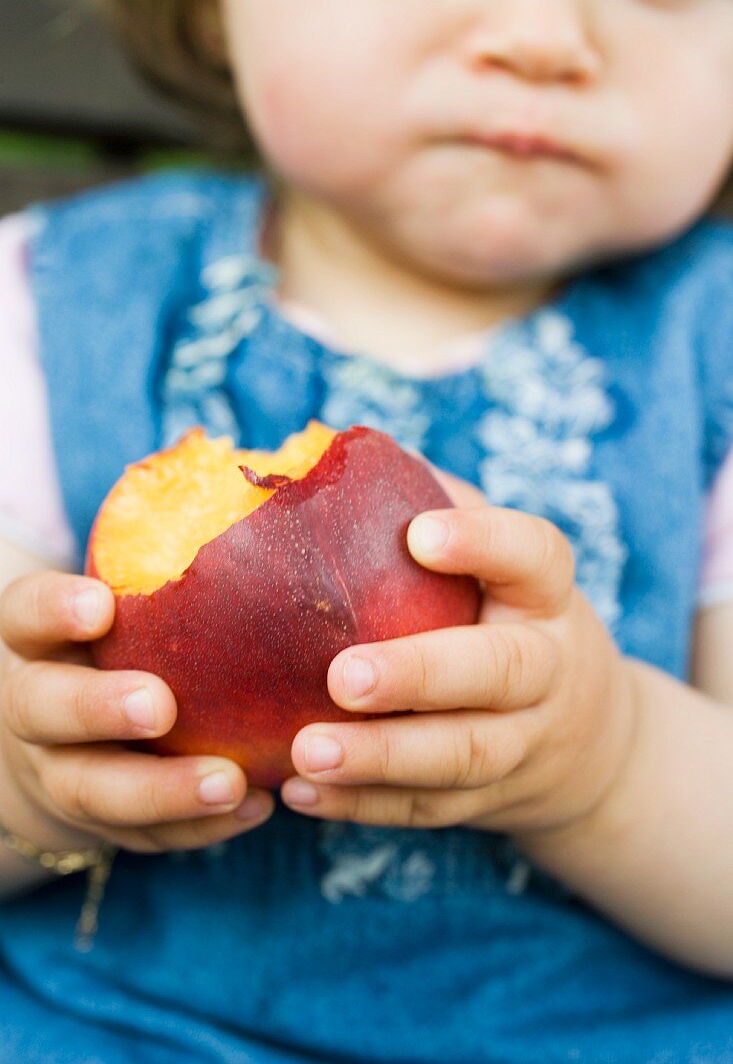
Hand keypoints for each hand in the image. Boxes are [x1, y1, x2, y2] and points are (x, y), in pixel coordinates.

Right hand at [0, 572, 272, 854]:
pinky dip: (196, 828)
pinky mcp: (99, 823)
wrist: (61, 736)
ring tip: (230, 782)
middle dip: (97, 709)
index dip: (53, 610)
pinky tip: (256, 809)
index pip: (23, 615)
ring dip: (161, 790)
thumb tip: (240, 456)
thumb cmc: (115, 637)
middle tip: (158, 706)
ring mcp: (58, 771)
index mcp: (33, 638)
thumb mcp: (116, 599)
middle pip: (45, 709)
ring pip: (92, 789)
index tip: (99, 604)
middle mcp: (33, 706)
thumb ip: (157, 554)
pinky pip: (142, 836)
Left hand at [280, 469, 636, 835]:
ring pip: (464, 756)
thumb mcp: (497, 563)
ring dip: (382, 758)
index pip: (535, 556)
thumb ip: (432, 507)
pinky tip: (301, 794)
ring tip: (305, 753)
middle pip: (499, 671)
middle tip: (341, 676)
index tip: (420, 534)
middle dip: (421, 675)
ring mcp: (526, 743)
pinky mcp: (491, 799)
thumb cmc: (505, 617)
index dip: (485, 543)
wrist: (586, 737)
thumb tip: (322, 454)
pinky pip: (430, 809)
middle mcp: (548, 669)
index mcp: (546, 594)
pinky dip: (365, 805)